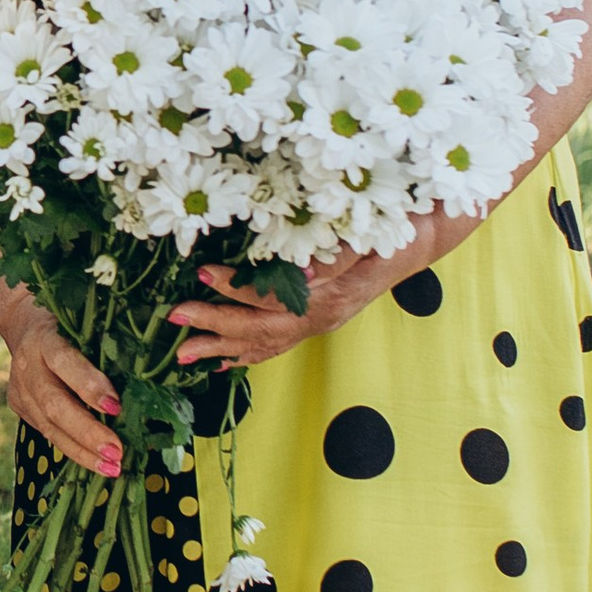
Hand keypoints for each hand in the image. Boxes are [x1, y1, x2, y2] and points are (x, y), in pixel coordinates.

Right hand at [2, 297, 122, 475]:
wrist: (24, 324)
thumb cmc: (69, 322)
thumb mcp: (84, 322)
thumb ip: (105, 345)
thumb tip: (146, 380)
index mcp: (44, 337)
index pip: (64, 362)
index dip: (88, 385)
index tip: (116, 406)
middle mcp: (27, 365)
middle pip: (55, 404)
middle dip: (88, 431)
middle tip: (117, 452)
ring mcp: (20, 390)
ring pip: (50, 428)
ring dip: (83, 452)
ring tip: (112, 468)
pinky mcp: (20, 408)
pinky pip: (48, 434)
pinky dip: (75, 450)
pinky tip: (97, 464)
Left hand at [166, 207, 466, 370]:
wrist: (417, 240)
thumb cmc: (391, 229)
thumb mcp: (370, 234)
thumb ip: (339, 256)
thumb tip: (302, 272)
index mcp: (330, 297)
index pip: (274, 299)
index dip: (236, 289)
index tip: (202, 273)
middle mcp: (322, 319)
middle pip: (260, 330)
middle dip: (214, 326)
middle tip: (175, 320)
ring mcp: (320, 326)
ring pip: (264, 345)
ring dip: (222, 349)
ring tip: (183, 355)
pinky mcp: (319, 324)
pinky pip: (277, 347)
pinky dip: (247, 354)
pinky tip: (223, 362)